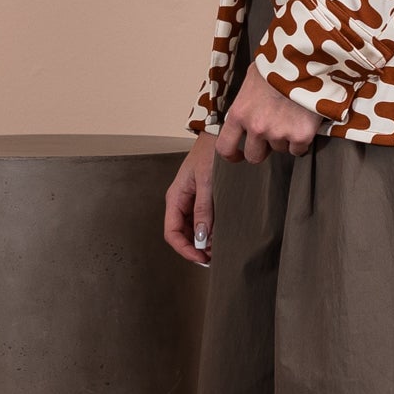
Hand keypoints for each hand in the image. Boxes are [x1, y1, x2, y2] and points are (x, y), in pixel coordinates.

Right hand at [164, 134, 218, 265]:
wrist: (220, 134)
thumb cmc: (209, 153)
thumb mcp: (206, 182)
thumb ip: (204, 209)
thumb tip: (202, 238)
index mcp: (175, 197)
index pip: (172, 232)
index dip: (185, 249)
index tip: (201, 258)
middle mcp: (181, 201)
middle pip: (182, 234)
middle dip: (195, 248)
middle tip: (214, 257)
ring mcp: (191, 200)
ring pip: (193, 229)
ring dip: (203, 241)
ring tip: (219, 248)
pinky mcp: (203, 198)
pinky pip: (202, 220)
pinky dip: (210, 231)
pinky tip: (221, 234)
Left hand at [218, 64, 320, 164]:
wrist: (304, 61)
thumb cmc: (276, 66)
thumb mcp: (251, 80)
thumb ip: (246, 101)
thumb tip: (246, 110)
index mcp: (239, 113)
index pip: (225, 147)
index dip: (232, 155)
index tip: (238, 156)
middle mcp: (256, 127)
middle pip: (255, 156)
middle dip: (263, 149)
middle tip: (273, 134)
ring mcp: (279, 133)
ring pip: (280, 149)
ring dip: (284, 139)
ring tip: (291, 117)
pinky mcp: (301, 136)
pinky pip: (299, 149)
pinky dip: (302, 140)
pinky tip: (304, 123)